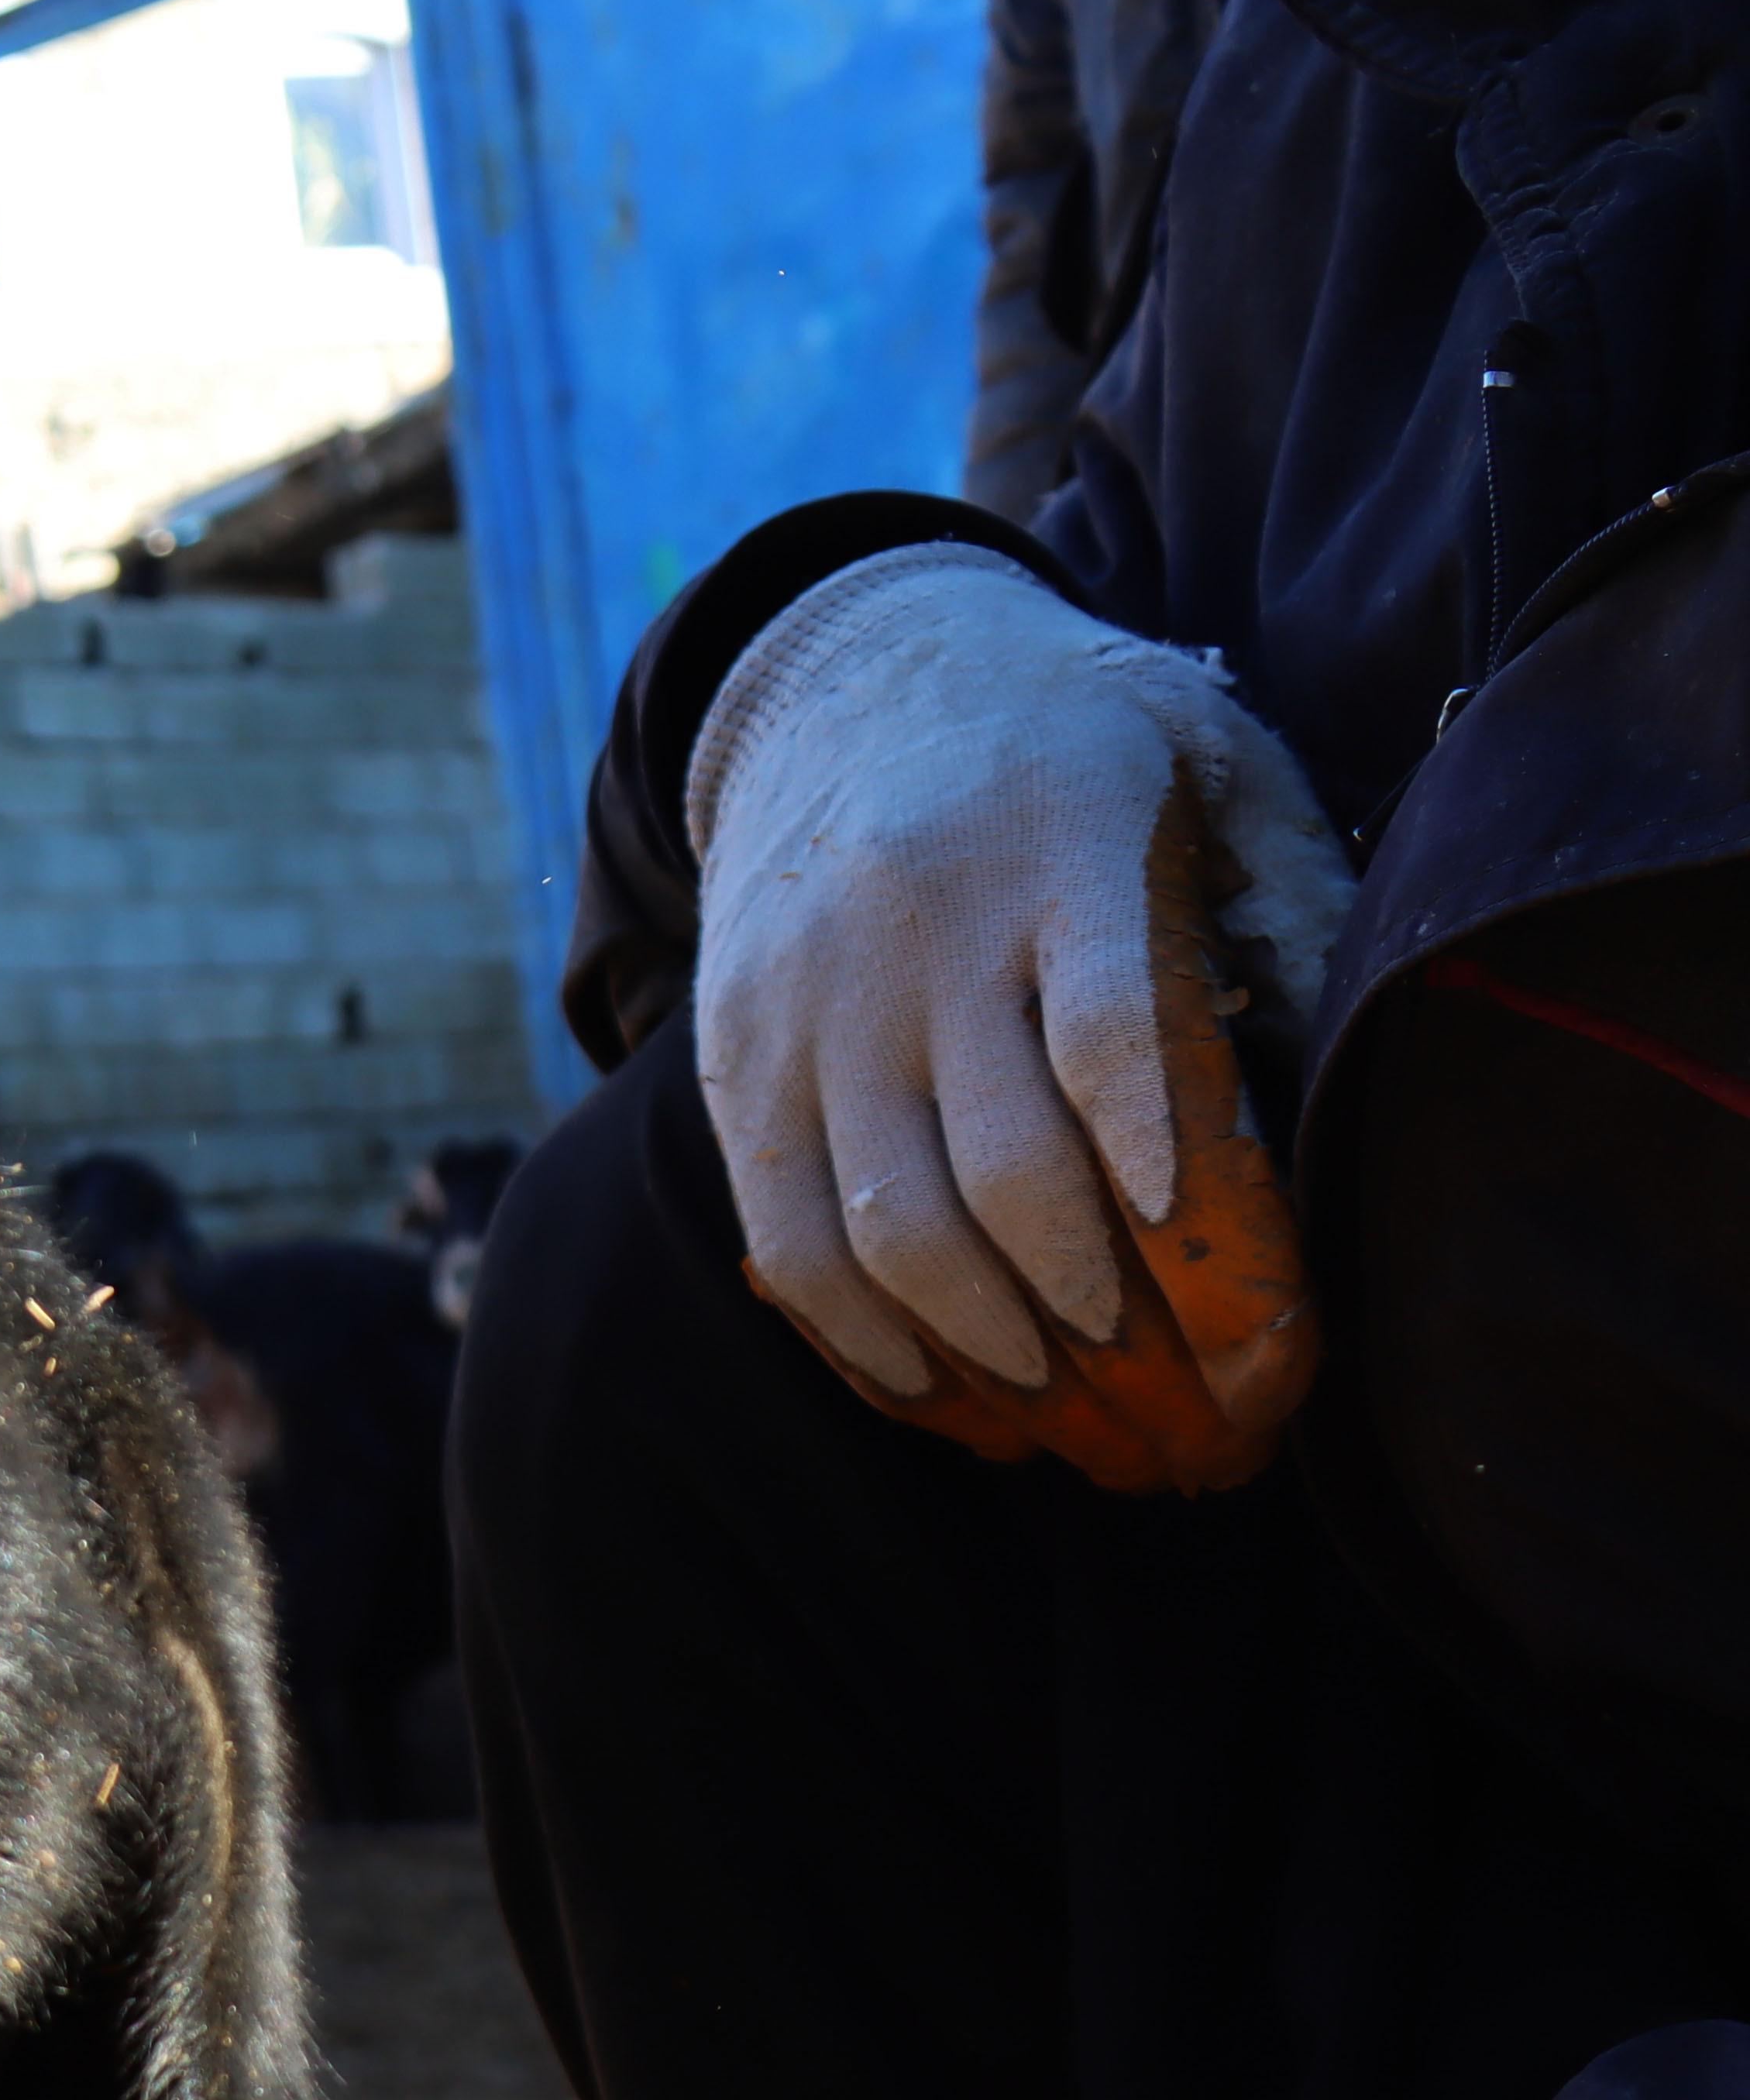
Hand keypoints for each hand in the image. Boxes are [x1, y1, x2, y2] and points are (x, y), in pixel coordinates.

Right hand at [687, 548, 1350, 1492]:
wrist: (849, 679)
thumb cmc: (1077, 741)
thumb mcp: (1212, 761)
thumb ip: (1291, 897)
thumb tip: (1357, 1075)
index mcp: (1059, 838)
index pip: (1108, 1031)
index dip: (1166, 1176)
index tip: (1235, 1298)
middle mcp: (918, 926)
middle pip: (1003, 1170)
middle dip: (1105, 1325)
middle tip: (1187, 1420)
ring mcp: (812, 1001)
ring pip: (886, 1226)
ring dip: (989, 1352)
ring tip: (1071, 1416)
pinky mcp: (741, 1055)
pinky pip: (786, 1234)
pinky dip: (862, 1338)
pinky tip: (941, 1390)